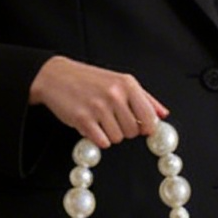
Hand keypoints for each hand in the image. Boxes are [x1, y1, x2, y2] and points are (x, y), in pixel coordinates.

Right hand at [28, 57, 168, 146]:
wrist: (55, 76)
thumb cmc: (89, 80)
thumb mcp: (119, 81)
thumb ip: (144, 98)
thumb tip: (163, 115)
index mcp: (127, 84)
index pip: (149, 117)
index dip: (146, 127)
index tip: (140, 126)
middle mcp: (114, 94)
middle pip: (133, 131)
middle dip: (124, 129)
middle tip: (112, 118)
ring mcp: (98, 107)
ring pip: (118, 139)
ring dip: (109, 134)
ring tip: (99, 119)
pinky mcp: (83, 119)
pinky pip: (102, 142)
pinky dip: (97, 138)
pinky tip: (90, 125)